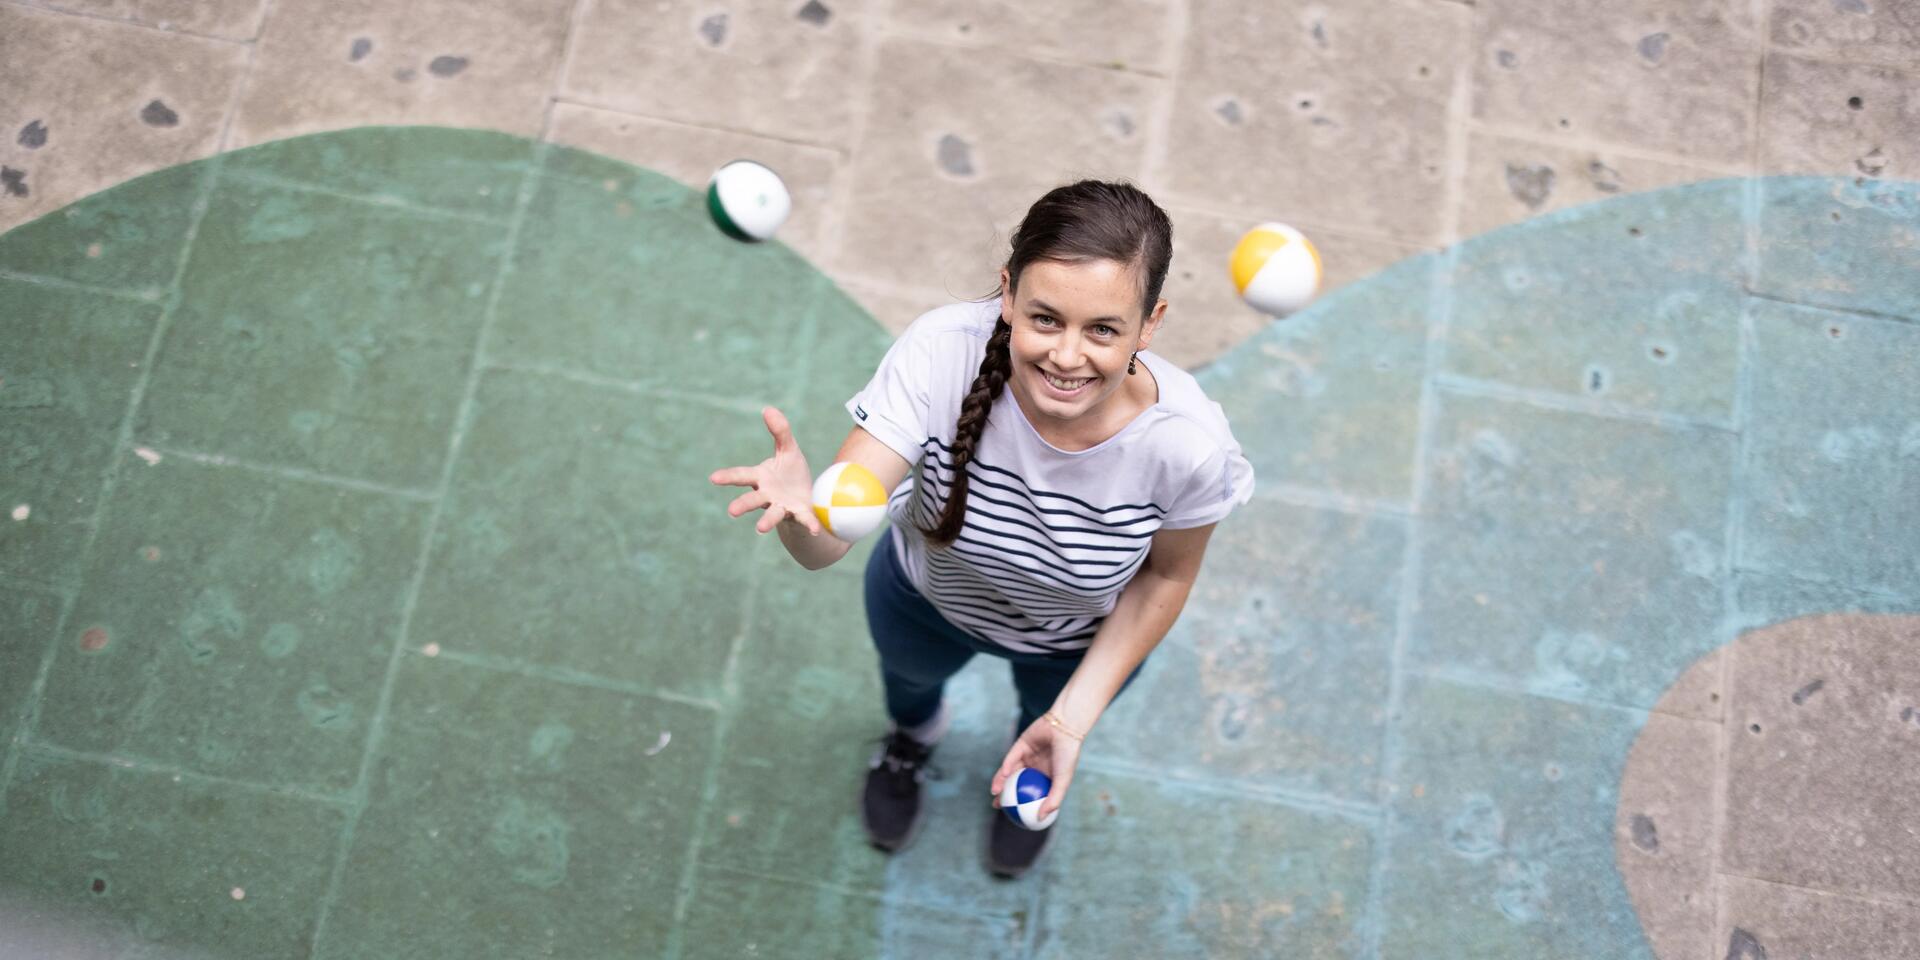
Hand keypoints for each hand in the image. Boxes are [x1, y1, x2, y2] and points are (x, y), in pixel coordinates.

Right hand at [708, 407, 822, 535]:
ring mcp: (782, 506)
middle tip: (732, 511)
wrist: (807, 498)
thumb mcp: (789, 449)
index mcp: (761, 477)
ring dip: (766, 521)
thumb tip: (767, 408)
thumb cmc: (792, 474)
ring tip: (760, 528)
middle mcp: (768, 494)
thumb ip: (780, 431)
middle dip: (743, 504)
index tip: (713, 478)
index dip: (727, 477)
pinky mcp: (800, 514)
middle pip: (753, 498)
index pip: (742, 475)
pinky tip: (815, 530)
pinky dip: (809, 524)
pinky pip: (804, 519)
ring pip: (772, 513)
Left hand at [990, 713, 1082, 819]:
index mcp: (1045, 776)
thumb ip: (1052, 801)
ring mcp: (1027, 755)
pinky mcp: (1020, 744)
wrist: (1066, 728)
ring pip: (1010, 771)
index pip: (1030, 793)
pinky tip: (1003, 776)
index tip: (1013, 816)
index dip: (1021, 805)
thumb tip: (1040, 819)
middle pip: (1016, 783)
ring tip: (994, 793)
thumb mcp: (1062, 782)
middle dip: (1005, 795)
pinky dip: (1007, 767)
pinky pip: (1011, 757)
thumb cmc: (1067, 756)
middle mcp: (1035, 766)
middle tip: (997, 805)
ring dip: (1001, 782)